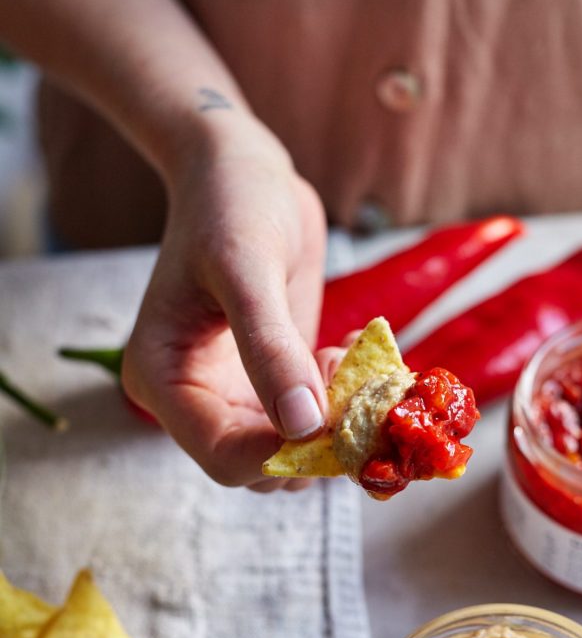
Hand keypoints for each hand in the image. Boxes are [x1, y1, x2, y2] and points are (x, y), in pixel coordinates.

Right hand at [122, 114, 337, 489]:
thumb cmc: (231, 205)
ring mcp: (234, 394)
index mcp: (164, 379)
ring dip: (337, 423)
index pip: (222, 456)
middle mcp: (195, 398)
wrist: (243, 171)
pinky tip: (348, 353)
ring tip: (349, 361)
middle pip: (261, 466)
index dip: (283, 456)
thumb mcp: (246, 269)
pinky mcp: (271, 382)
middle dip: (318, 443)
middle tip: (360, 393)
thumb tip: (304, 424)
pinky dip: (343, 402)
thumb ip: (270, 348)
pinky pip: (312, 420)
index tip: (340, 426)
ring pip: (293, 450)